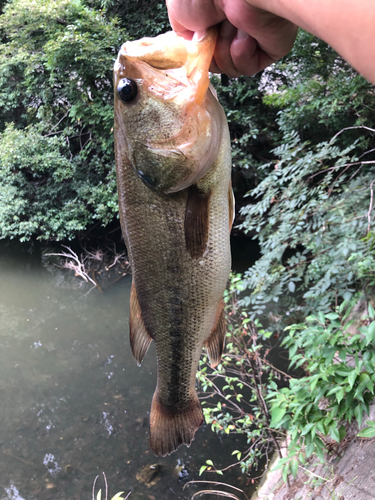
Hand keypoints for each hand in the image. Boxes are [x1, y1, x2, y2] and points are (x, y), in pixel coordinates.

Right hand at [166, 0, 297, 76]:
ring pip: (230, 68)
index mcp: (213, 14)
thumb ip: (182, 33)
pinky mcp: (268, 48)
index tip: (196, 46)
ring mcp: (251, 37)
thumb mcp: (178, 11)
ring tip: (230, 26)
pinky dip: (242, 55)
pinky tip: (244, 35)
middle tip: (213, 30)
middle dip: (210, 51)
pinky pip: (247, 68)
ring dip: (224, 50)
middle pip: (214, 62)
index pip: (202, 48)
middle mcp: (233, 24)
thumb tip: (192, 49)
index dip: (198, 51)